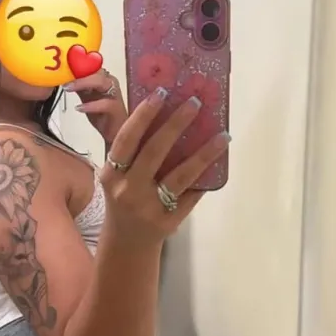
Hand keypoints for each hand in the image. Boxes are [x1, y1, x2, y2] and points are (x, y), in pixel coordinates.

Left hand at [64, 69, 127, 144]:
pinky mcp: (116, 108)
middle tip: (62, 78)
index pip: (90, 64)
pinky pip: (104, 103)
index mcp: (104, 78)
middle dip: (77, 71)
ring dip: (83, 83)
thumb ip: (78, 86)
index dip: (76, 63)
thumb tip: (64, 77)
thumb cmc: (102, 114)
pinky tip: (79, 108)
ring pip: (100, 81)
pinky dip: (90, 105)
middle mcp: (110, 82)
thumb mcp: (87, 97)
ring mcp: (114, 94)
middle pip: (95, 69)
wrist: (114, 132)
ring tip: (69, 88)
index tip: (61, 66)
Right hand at [99, 87, 230, 244]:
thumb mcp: (116, 176)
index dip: (143, 115)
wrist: (127, 243)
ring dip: (204, 153)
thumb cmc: (123, 199)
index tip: (162, 91)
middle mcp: (128, 190)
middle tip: (196, 102)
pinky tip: (219, 162)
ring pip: (181, 175)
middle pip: (155, 152)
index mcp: (112, 174)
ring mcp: (149, 208)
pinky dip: (205, 178)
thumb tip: (159, 109)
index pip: (127, 139)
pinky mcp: (169, 222)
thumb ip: (130, 149)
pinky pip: (191, 195)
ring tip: (223, 135)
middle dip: (176, 124)